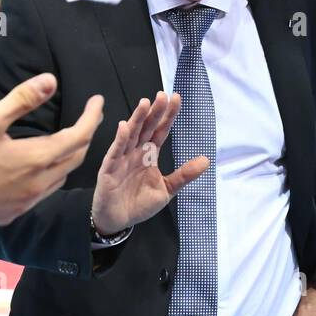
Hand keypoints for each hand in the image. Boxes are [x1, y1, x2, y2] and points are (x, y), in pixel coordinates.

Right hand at [0, 73, 102, 225]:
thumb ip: (23, 99)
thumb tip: (51, 80)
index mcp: (36, 159)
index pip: (79, 136)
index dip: (92, 117)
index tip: (98, 101)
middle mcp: (37, 184)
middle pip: (76, 158)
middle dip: (86, 135)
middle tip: (88, 117)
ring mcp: (25, 202)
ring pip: (60, 178)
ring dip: (69, 157)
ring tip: (67, 140)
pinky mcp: (11, 214)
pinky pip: (42, 193)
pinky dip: (50, 175)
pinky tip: (38, 168)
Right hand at [92, 91, 206, 234]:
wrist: (118, 220)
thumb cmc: (139, 204)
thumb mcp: (166, 189)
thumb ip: (184, 175)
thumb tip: (206, 160)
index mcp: (149, 154)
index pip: (160, 130)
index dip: (168, 116)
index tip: (176, 98)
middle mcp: (136, 152)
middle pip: (146, 128)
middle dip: (154, 112)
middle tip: (162, 95)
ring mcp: (122, 158)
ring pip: (131, 134)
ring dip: (137, 119)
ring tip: (144, 104)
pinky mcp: (109, 169)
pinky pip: (115, 152)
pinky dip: (120, 139)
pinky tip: (124, 126)